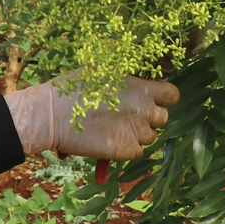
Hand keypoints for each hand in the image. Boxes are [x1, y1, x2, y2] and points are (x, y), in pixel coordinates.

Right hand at [6, 74, 179, 160]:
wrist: (52, 114)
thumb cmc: (72, 89)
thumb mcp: (100, 71)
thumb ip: (123, 78)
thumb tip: (132, 80)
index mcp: (140, 87)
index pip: (172, 95)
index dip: (163, 99)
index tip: (151, 101)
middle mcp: (144, 108)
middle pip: (162, 118)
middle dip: (149, 119)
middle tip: (128, 118)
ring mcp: (137, 130)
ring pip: (149, 137)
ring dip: (136, 135)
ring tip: (114, 130)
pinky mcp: (126, 150)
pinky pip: (136, 152)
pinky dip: (126, 149)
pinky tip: (109, 142)